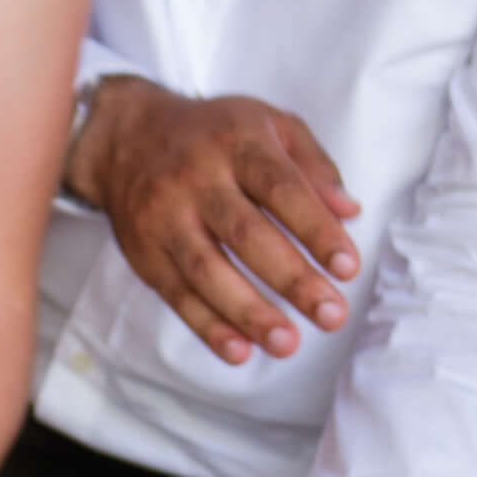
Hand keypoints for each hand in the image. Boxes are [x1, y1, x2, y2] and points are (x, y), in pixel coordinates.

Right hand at [71, 77, 359, 366]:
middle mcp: (197, 178)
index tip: (348, 267)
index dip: (316, 229)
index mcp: (236, 142)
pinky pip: (176, 294)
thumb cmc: (215, 135)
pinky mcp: (144, 252)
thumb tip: (349, 212)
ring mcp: (165, 217)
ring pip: (206, 270)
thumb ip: (313, 165)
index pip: (281, 188)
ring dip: (248, 312)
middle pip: (246, 234)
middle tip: (332, 315)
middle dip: (291, 279)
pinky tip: (240, 351)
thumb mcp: (269, 125)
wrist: (127, 138)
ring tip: (288, 343)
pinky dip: (207, 326)